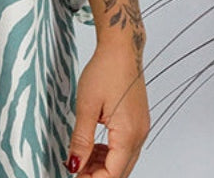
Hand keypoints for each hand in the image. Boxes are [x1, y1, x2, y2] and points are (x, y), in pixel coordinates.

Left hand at [65, 41, 150, 177]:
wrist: (122, 49)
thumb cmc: (105, 70)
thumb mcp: (86, 105)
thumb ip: (81, 139)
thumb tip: (74, 165)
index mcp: (128, 134)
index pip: (113, 174)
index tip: (73, 175)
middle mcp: (139, 135)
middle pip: (120, 171)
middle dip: (97, 175)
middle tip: (74, 169)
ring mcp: (141, 129)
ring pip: (123, 160)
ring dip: (103, 165)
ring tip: (80, 159)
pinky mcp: (137, 122)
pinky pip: (125, 147)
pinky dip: (110, 152)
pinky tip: (94, 147)